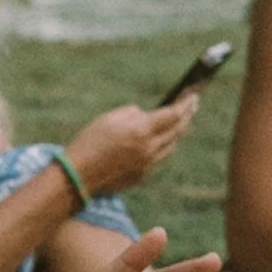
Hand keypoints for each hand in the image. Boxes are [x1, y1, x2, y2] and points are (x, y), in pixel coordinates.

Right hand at [66, 98, 197, 195]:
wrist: (77, 176)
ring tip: (178, 122)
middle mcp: (149, 148)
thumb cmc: (88, 142)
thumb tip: (146, 115)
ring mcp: (147, 164)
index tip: (193, 95)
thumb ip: (132, 113)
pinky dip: (161, 147)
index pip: (173, 114)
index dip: (185, 104)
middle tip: (192, 106)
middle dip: (186, 116)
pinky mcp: (142, 175)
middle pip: (178, 130)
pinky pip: (158, 158)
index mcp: (141, 130)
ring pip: (171, 146)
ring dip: (177, 132)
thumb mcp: (107, 119)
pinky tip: (158, 141)